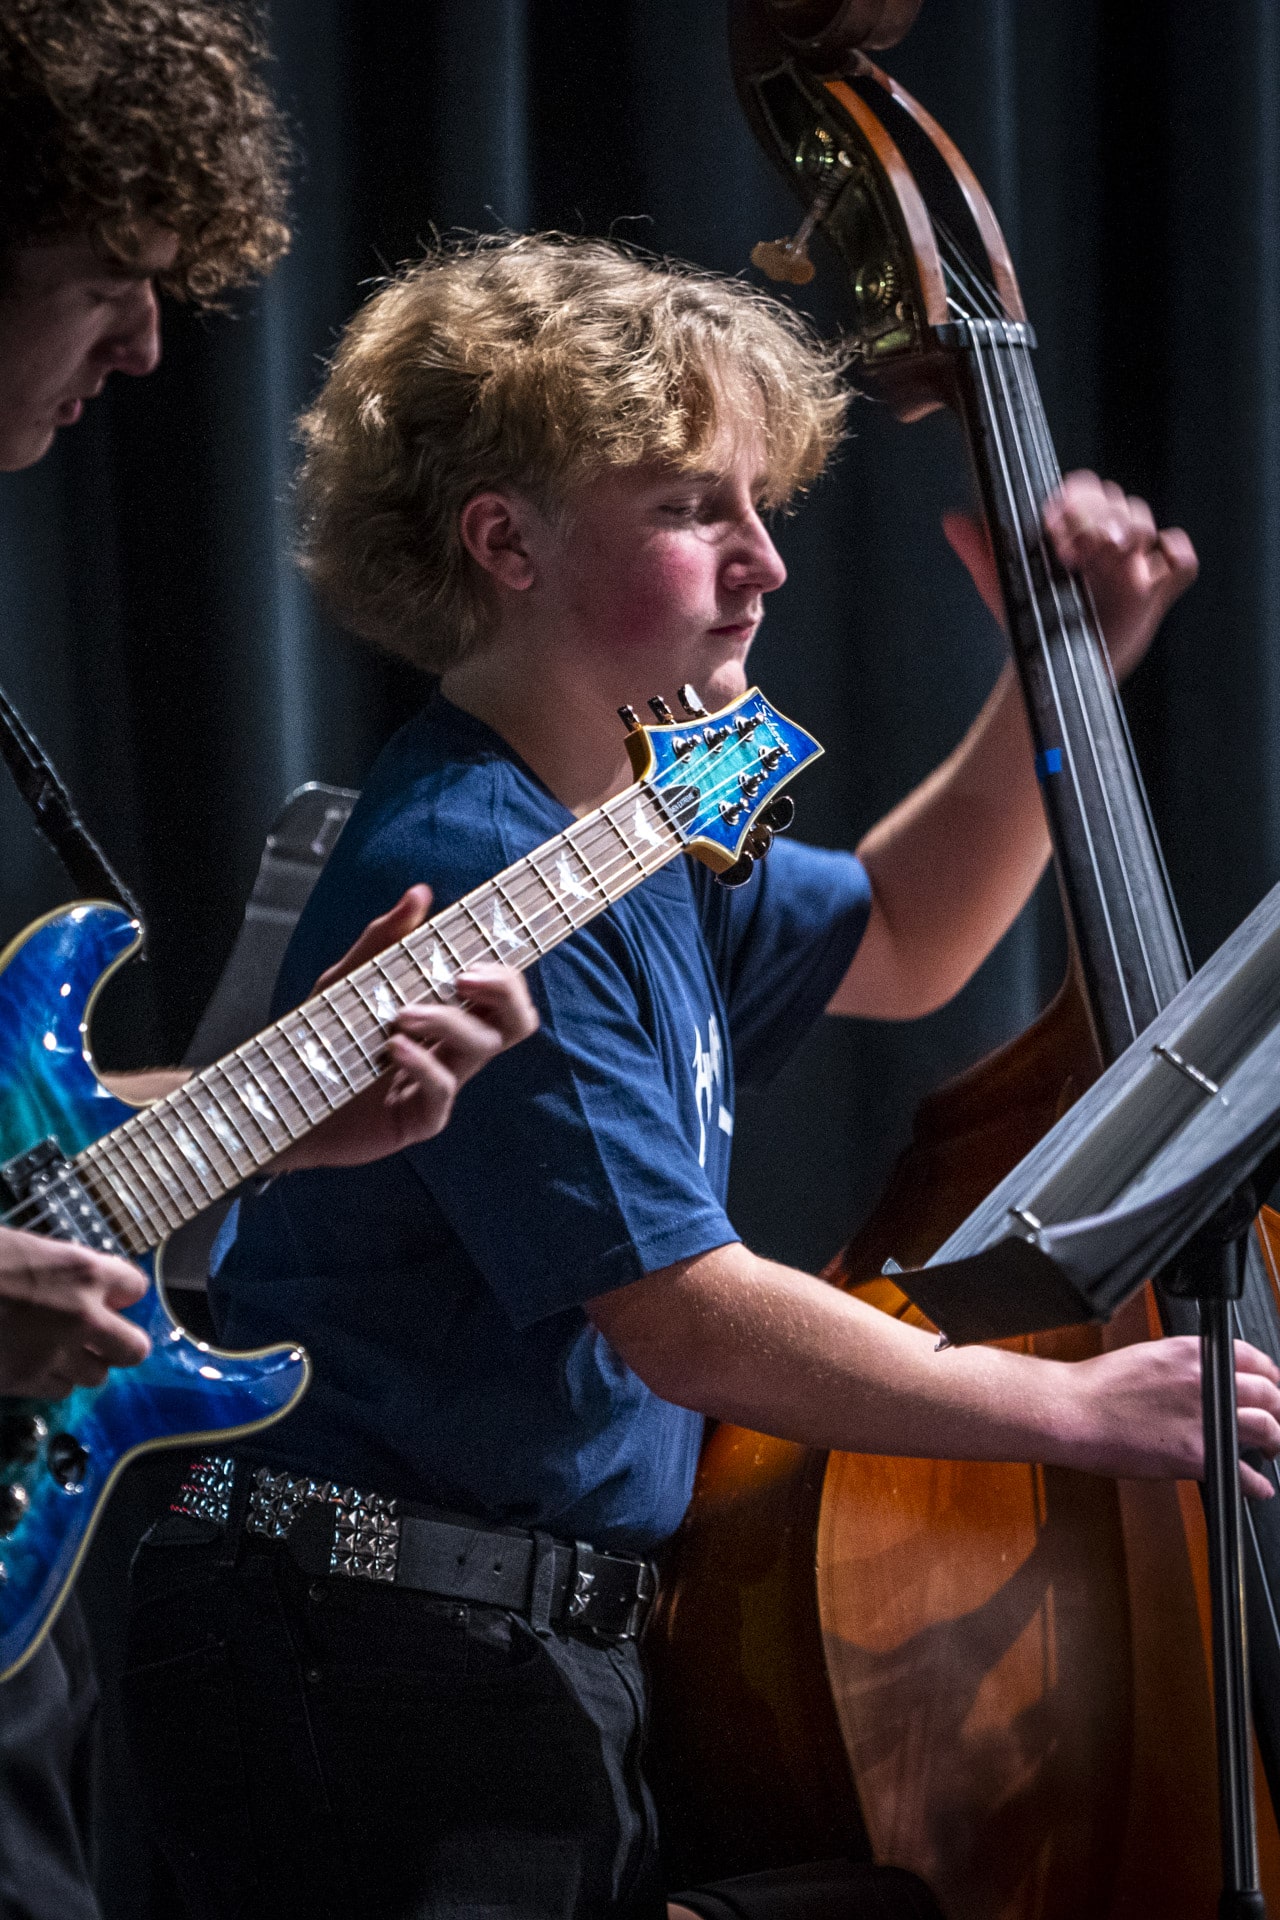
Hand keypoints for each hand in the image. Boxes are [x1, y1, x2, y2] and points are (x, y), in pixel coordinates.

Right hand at [0, 1225, 149, 1395]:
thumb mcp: (28, 1249)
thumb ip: (65, 1270)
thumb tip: (77, 1283)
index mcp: (83, 1271)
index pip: (135, 1288)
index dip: (121, 1294)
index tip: (110, 1296)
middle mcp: (82, 1316)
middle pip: (133, 1348)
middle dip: (119, 1342)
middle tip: (101, 1336)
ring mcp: (55, 1353)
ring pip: (97, 1376)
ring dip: (85, 1364)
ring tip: (64, 1351)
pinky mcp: (26, 1381)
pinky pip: (61, 1391)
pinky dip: (54, 1380)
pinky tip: (37, 1364)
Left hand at [277, 885, 538, 1171]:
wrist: (282, 1097)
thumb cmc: (322, 1039)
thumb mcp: (347, 981)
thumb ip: (383, 940)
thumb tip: (420, 892)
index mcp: (448, 1014)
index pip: (503, 994)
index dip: (508, 974)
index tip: (480, 955)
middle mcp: (453, 1050)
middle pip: (517, 1021)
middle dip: (503, 992)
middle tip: (465, 977)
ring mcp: (440, 1085)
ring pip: (482, 1048)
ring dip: (448, 1020)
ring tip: (402, 1013)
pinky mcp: (419, 1118)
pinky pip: (442, 1091)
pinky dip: (423, 1063)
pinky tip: (393, 1048)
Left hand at [943, 470, 1198, 681]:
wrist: (1050, 666)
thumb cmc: (1029, 619)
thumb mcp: (1000, 581)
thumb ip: (978, 548)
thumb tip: (951, 518)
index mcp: (1073, 528)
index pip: (1084, 489)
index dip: (1074, 501)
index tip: (1054, 529)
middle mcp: (1104, 540)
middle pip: (1118, 500)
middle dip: (1100, 516)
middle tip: (1079, 549)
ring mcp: (1132, 564)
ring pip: (1147, 521)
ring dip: (1132, 528)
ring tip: (1111, 553)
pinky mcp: (1155, 591)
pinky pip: (1183, 561)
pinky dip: (1176, 554)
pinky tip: (1152, 568)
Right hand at [1060, 1335, 1279, 1498]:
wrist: (1073, 1411)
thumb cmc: (1097, 1387)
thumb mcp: (1148, 1358)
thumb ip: (1183, 1366)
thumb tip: (1203, 1380)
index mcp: (1191, 1353)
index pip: (1253, 1359)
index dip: (1270, 1376)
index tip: (1271, 1386)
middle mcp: (1204, 1381)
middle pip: (1268, 1394)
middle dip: (1279, 1409)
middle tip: (1277, 1420)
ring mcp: (1204, 1419)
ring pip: (1267, 1427)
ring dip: (1275, 1441)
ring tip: (1272, 1450)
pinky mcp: (1196, 1454)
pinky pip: (1243, 1472)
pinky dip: (1256, 1484)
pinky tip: (1257, 1487)